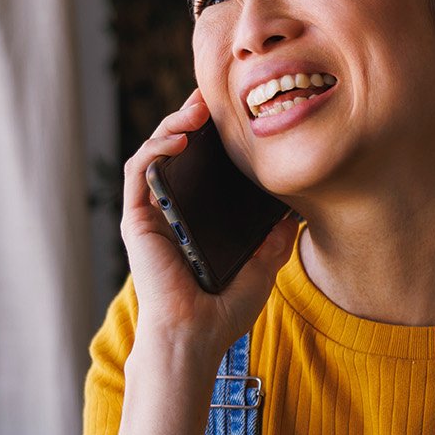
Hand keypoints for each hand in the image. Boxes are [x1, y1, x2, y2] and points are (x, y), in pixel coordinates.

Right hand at [122, 88, 300, 363]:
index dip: (213, 137)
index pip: (202, 167)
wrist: (196, 336)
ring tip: (197, 109)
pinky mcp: (138, 221)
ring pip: (155, 154)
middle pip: (177, 152)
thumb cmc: (225, 309)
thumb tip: (296, 212)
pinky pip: (139, 174)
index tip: (234, 114)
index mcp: (197, 217)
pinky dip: (156, 150)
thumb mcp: (263, 265)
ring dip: (173, 125)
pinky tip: (179, 138)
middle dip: (191, 119)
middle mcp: (172, 211)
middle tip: (214, 97)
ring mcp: (152, 214)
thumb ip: (275, 238)